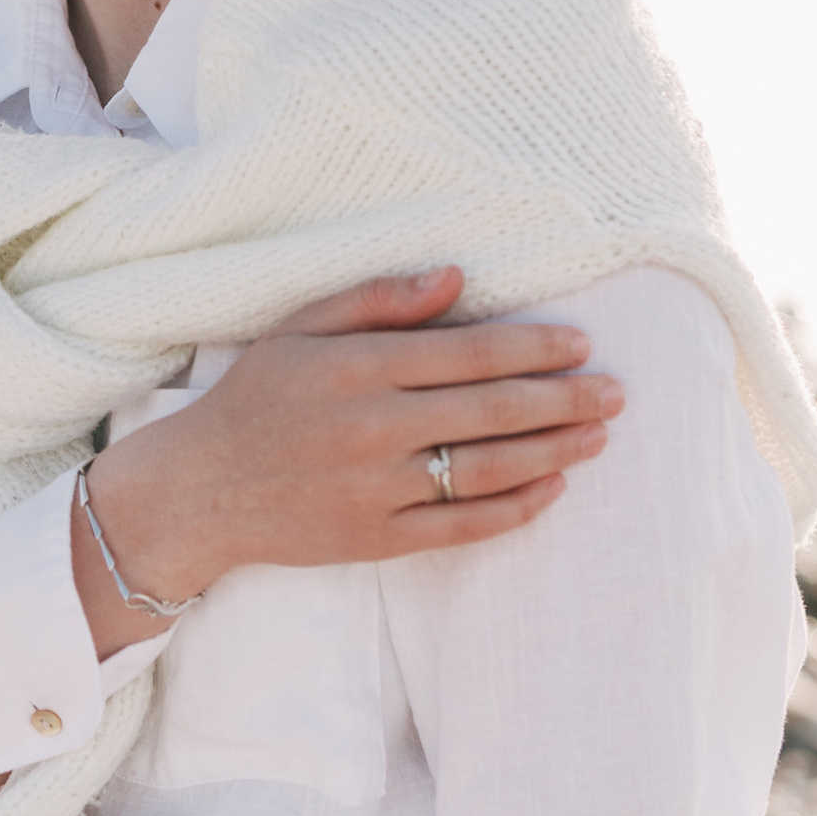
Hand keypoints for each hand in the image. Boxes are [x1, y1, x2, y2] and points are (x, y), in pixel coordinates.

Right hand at [76, 266, 620, 626]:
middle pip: (492, 411)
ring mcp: (376, 489)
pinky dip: (514, 509)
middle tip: (616, 391)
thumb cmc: (255, 398)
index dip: (534, 348)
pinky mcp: (376, 539)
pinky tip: (552, 490)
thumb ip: (379, 300)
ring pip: (487, 470)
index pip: (469, 353)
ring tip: (598, 437)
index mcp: (357, 366)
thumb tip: (456, 276)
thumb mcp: (301, 329)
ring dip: (554, 452)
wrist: (199, 491)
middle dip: (564, 400)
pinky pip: (462, 526)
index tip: (580, 344)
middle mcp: (372, 427)